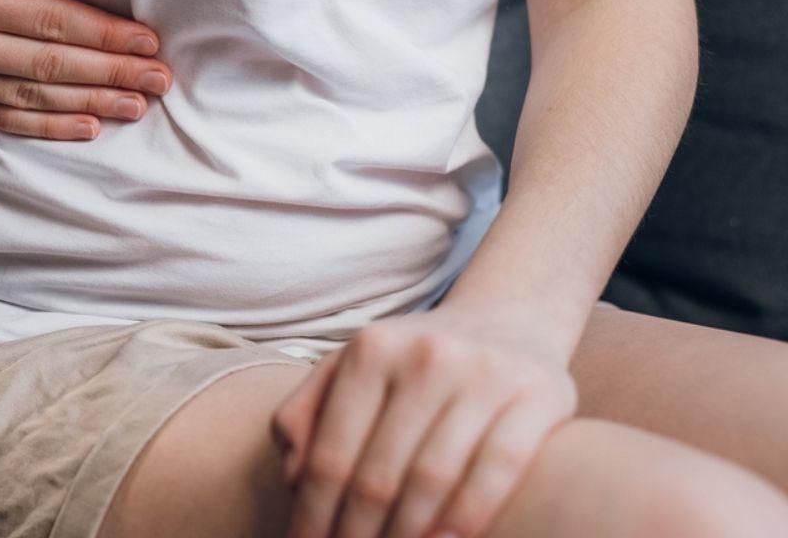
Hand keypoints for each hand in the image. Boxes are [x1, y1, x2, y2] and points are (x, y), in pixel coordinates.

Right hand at [0, 0, 172, 139]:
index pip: (50, 20)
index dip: (104, 33)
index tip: (148, 39)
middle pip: (51, 66)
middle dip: (113, 73)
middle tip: (161, 79)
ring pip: (34, 99)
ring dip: (92, 104)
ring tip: (138, 104)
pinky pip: (4, 120)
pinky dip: (50, 128)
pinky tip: (89, 127)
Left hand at [271, 305, 577, 537]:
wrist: (509, 317)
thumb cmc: (415, 359)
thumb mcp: (352, 367)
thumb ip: (308, 412)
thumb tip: (294, 478)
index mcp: (371, 350)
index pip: (331, 455)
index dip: (314, 515)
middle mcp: (426, 356)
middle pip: (378, 475)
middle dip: (356, 535)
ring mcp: (485, 374)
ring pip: (432, 479)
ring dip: (405, 536)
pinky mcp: (538, 395)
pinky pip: (498, 470)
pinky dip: (468, 516)